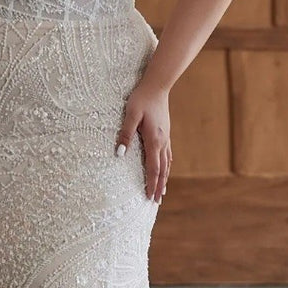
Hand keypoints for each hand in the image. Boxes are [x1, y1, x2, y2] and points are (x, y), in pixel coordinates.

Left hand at [116, 80, 171, 202]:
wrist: (157, 85)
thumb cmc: (141, 99)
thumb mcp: (130, 115)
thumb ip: (125, 134)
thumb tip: (120, 154)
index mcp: (154, 140)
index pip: (153, 168)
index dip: (151, 184)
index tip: (149, 197)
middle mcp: (162, 142)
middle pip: (162, 170)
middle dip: (159, 186)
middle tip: (157, 202)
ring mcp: (166, 137)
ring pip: (167, 163)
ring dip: (164, 178)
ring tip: (162, 191)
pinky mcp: (166, 132)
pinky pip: (168, 154)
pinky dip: (167, 166)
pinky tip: (165, 168)